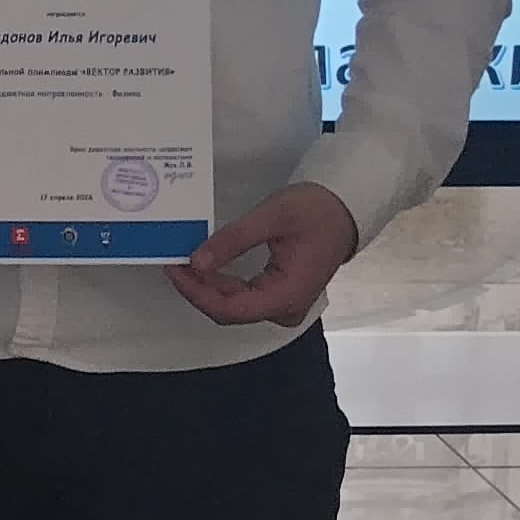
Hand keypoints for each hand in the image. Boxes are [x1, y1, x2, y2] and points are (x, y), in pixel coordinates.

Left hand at [173, 183, 359, 327]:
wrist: (346, 209)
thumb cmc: (315, 210)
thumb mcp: (273, 216)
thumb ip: (233, 240)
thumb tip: (196, 262)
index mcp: (287, 295)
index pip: (230, 309)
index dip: (196, 293)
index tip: (174, 270)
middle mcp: (284, 309)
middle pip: (229, 311)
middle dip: (197, 289)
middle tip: (172, 261)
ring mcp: (283, 305)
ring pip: (234, 305)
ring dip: (206, 287)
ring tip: (182, 261)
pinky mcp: (279, 295)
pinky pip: (244, 297)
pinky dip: (220, 283)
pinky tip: (204, 266)